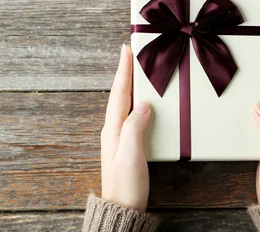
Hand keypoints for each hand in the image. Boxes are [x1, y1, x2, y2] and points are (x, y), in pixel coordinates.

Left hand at [101, 44, 151, 211]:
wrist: (123, 209)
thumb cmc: (126, 185)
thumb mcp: (131, 154)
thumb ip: (135, 127)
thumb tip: (144, 105)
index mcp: (113, 128)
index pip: (119, 92)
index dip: (124, 70)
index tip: (127, 49)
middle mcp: (114, 130)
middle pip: (121, 94)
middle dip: (127, 73)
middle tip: (134, 54)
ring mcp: (120, 138)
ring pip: (127, 104)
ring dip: (132, 86)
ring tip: (140, 71)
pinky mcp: (129, 146)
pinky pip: (133, 116)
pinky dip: (138, 103)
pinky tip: (146, 103)